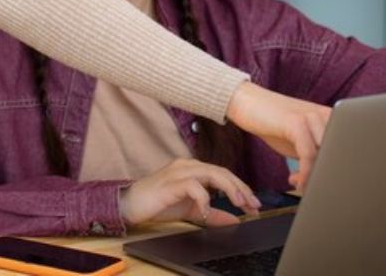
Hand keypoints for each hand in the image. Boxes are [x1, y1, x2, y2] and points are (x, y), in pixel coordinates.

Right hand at [118, 158, 259, 226]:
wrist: (131, 204)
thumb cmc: (159, 203)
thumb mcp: (191, 210)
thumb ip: (212, 214)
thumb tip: (234, 220)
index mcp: (194, 169)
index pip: (223, 174)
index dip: (241, 188)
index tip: (254, 205)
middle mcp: (188, 165)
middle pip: (222, 171)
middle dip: (241, 188)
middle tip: (254, 205)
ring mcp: (179, 171)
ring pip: (212, 173)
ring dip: (229, 189)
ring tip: (239, 205)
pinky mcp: (171, 182)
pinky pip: (194, 186)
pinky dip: (204, 198)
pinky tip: (207, 211)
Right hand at [224, 82, 329, 190]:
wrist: (247, 101)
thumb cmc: (273, 123)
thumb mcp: (299, 142)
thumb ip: (314, 157)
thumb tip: (324, 182)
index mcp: (332, 118)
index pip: (346, 151)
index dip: (337, 173)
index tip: (323, 186)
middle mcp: (326, 115)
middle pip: (338, 155)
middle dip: (326, 177)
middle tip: (310, 189)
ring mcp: (312, 116)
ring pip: (324, 156)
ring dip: (314, 178)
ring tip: (301, 186)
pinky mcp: (296, 121)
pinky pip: (308, 154)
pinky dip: (304, 173)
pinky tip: (296, 181)